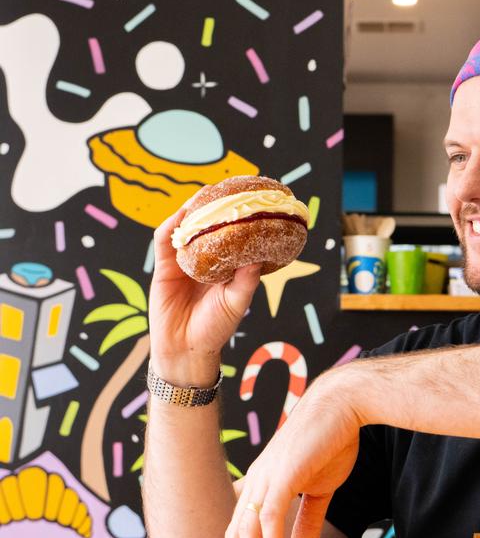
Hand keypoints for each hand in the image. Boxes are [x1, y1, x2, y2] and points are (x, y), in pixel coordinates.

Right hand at [148, 193, 260, 385]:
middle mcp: (204, 260)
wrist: (184, 350)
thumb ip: (246, 281)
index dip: (237, 216)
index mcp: (224, 266)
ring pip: (186, 229)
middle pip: (207, 225)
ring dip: (193, 210)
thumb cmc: (214, 329)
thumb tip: (258, 256)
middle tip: (226, 186)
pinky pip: (165, 242)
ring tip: (205, 194)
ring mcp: (182, 262)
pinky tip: (181, 215)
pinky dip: (172, 226)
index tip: (249, 197)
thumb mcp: (236, 303)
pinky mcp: (164, 268)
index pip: (230, 234)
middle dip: (214, 205)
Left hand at [223, 371, 360, 537]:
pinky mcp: (284, 474)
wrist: (343, 405)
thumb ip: (307, 517)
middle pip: (236, 532)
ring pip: (249, 530)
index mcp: (265, 481)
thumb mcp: (320, 487)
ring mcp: (269, 476)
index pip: (241, 525)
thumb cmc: (333, 440)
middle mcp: (259, 479)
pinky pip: (269, 517)